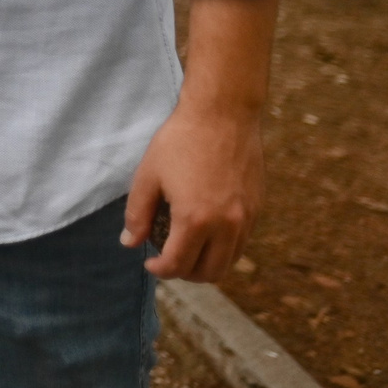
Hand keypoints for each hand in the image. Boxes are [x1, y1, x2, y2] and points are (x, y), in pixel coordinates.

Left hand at [123, 102, 264, 281]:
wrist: (223, 114)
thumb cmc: (180, 141)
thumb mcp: (148, 176)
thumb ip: (137, 213)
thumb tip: (130, 242)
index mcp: (195, 219)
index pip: (178, 265)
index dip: (161, 270)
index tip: (150, 263)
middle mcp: (226, 225)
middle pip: (209, 273)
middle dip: (185, 273)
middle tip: (168, 260)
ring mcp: (246, 218)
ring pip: (229, 262)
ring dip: (207, 264)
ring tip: (187, 249)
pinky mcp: (257, 208)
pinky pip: (242, 242)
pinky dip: (224, 248)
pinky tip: (207, 232)